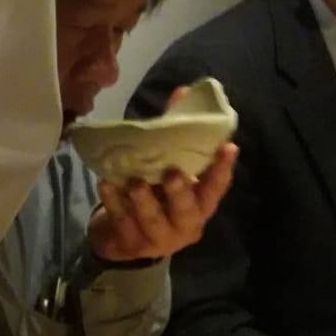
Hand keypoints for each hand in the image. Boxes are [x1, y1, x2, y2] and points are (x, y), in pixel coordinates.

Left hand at [87, 140, 236, 264]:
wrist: (123, 238)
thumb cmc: (155, 195)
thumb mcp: (168, 168)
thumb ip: (176, 135)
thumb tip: (183, 92)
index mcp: (200, 205)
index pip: (217, 188)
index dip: (223, 169)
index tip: (228, 147)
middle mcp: (185, 224)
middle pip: (187, 211)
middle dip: (180, 193)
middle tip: (172, 174)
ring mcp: (158, 238)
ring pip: (153, 220)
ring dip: (144, 200)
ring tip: (135, 182)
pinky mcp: (131, 243)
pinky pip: (122, 221)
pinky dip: (113, 202)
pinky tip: (106, 185)